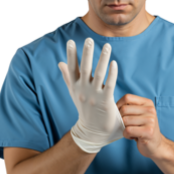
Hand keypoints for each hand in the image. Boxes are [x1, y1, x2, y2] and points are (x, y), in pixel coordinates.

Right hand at [58, 38, 124, 153]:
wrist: (93, 133)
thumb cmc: (85, 111)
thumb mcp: (74, 93)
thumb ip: (68, 77)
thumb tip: (60, 63)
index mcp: (76, 87)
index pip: (72, 68)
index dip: (71, 55)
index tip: (70, 42)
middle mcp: (84, 90)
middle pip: (84, 68)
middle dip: (86, 54)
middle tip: (88, 40)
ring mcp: (94, 96)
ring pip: (99, 74)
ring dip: (102, 59)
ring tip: (107, 46)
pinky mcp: (105, 101)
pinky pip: (109, 85)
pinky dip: (111, 73)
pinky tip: (114, 63)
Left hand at [118, 94, 166, 159]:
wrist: (155, 144)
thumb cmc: (143, 128)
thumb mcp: (139, 114)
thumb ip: (129, 108)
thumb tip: (112, 106)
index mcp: (147, 103)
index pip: (127, 98)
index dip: (118, 105)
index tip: (118, 113)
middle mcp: (150, 110)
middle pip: (124, 109)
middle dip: (121, 119)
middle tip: (126, 125)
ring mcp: (151, 120)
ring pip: (125, 120)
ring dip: (124, 128)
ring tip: (131, 131)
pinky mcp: (148, 131)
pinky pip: (128, 130)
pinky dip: (126, 135)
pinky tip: (133, 136)